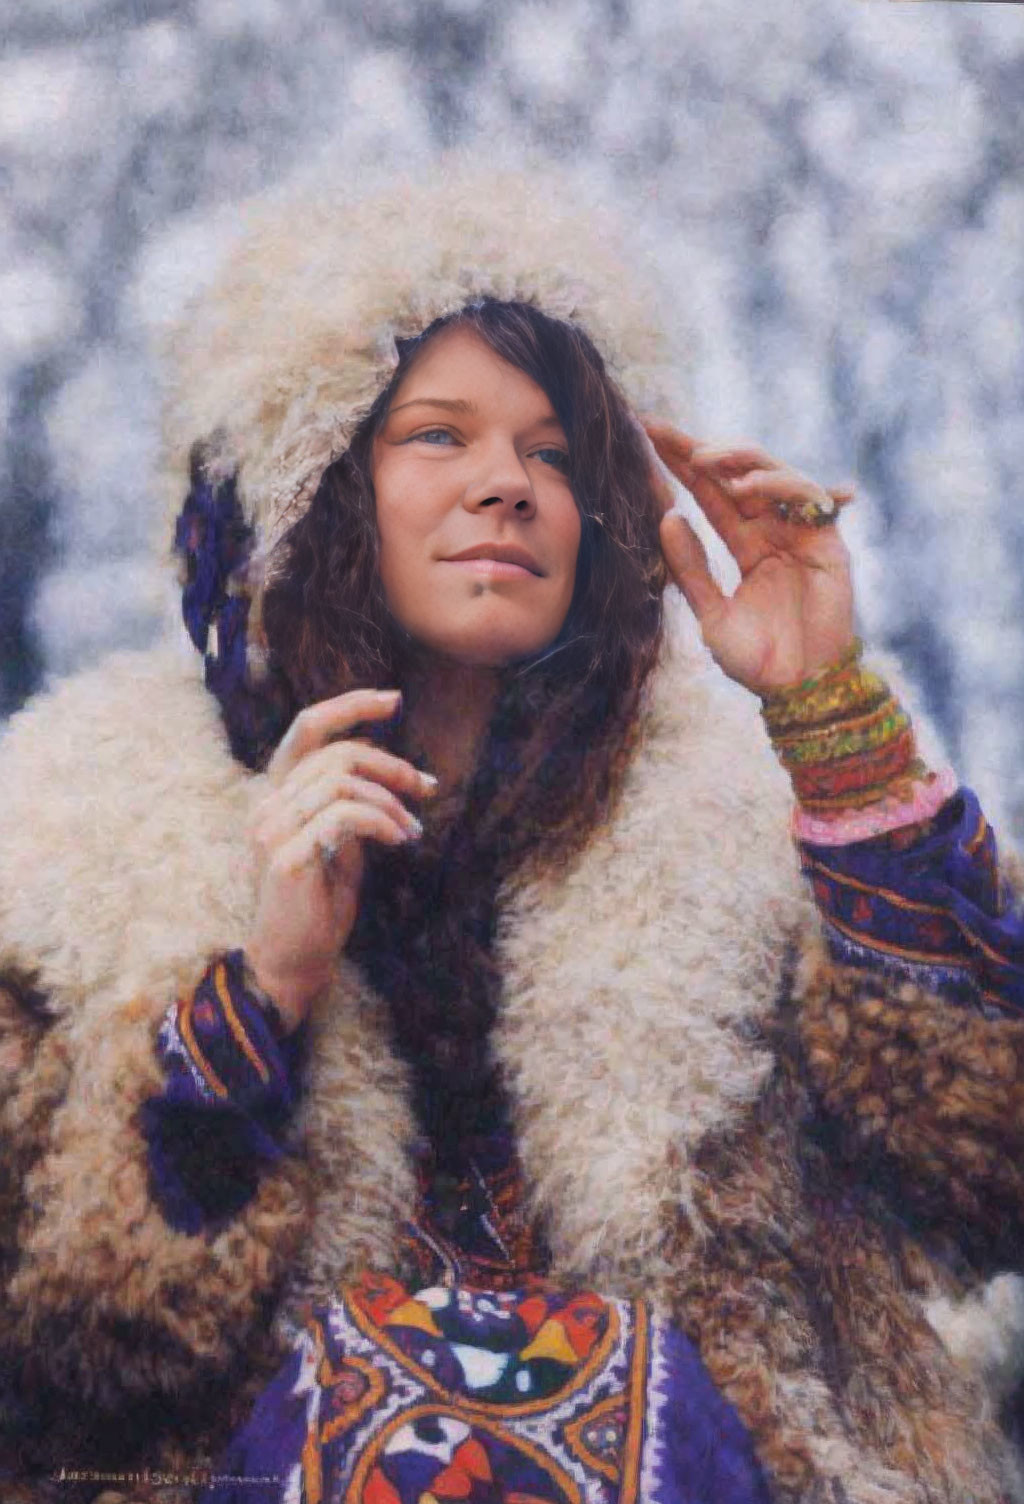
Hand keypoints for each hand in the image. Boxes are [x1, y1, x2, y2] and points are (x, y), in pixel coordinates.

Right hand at [242, 689, 437, 1030]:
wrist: (295, 958)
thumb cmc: (320, 901)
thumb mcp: (341, 841)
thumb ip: (354, 803)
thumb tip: (399, 773)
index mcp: (277, 794)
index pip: (306, 728)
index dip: (350, 706)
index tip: (394, 700)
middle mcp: (267, 804)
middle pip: (335, 753)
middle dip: (390, 765)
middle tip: (424, 789)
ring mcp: (272, 830)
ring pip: (340, 781)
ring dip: (389, 801)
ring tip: (411, 829)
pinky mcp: (287, 857)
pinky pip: (344, 816)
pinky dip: (381, 822)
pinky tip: (399, 840)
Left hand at [644, 421, 855, 693]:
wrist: (798, 688)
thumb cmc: (756, 660)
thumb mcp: (710, 612)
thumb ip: (690, 568)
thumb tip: (667, 516)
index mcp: (745, 544)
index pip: (710, 494)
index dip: (681, 465)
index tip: (646, 437)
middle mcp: (773, 531)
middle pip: (736, 474)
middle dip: (699, 449)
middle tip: (661, 433)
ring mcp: (801, 532)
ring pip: (771, 474)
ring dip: (737, 459)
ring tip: (702, 460)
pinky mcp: (827, 542)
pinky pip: (807, 497)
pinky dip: (778, 484)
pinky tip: (744, 486)